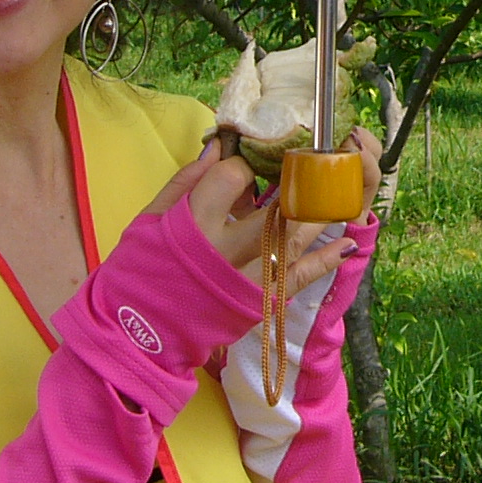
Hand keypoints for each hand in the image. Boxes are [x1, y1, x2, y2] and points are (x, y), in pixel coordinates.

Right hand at [143, 138, 358, 293]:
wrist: (136, 334)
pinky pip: (297, 280)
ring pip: (292, 241)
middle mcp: (223, 250)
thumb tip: (216, 148)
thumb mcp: (149, 219)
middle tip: (315, 166)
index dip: (245, 165)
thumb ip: (184, 182)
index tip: (250, 164)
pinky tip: (345, 245)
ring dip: (317, 217)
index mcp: (193, 224)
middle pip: (273, 210)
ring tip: (335, 195)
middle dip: (298, 185)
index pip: (232, 178)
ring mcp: (243, 280)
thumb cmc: (139, 270)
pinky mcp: (256, 304)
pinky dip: (323, 261)